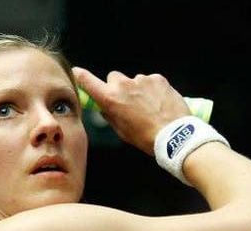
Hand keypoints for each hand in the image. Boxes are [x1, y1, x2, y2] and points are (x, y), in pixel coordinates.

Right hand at [73, 67, 190, 154]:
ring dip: (137, 90)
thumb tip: (105, 108)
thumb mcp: (121, 131)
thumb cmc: (146, 137)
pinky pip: (150, 81)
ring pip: (133, 81)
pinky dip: (152, 90)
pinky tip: (159, 103)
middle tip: (127, 103)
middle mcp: (123, 85)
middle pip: (113, 78)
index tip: (76, 72)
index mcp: (110, 99)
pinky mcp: (157, 78)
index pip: (87, 80)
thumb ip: (110, 115)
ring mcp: (141, 79)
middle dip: (117, 88)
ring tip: (148, 107)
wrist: (175, 135)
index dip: (79, 76)